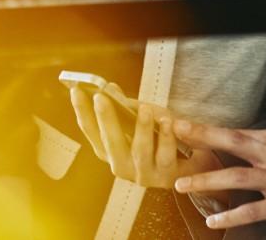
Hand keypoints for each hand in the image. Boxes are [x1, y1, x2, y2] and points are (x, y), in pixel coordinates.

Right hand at [69, 86, 214, 188]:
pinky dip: (167, 138)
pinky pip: (165, 156)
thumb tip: (110, 88)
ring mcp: (142, 175)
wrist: (190, 162)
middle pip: (110, 144)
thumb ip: (125, 108)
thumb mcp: (140, 119)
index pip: (91, 132)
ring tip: (146, 109)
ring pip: (139, 152)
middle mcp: (121, 166)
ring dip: (142, 129)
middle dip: (106, 120)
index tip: (75, 91)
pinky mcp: (165, 177)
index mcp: (110, 151)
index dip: (82, 112)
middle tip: (101, 97)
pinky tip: (169, 121)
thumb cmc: (158, 137)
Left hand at [173, 122, 265, 230]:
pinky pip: (252, 210)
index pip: (236, 132)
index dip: (208, 129)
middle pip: (232, 142)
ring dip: (207, 180)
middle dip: (202, 137)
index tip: (184, 126)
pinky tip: (213, 220)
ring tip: (182, 184)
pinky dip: (231, 215)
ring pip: (236, 177)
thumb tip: (251, 142)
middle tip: (176, 134)